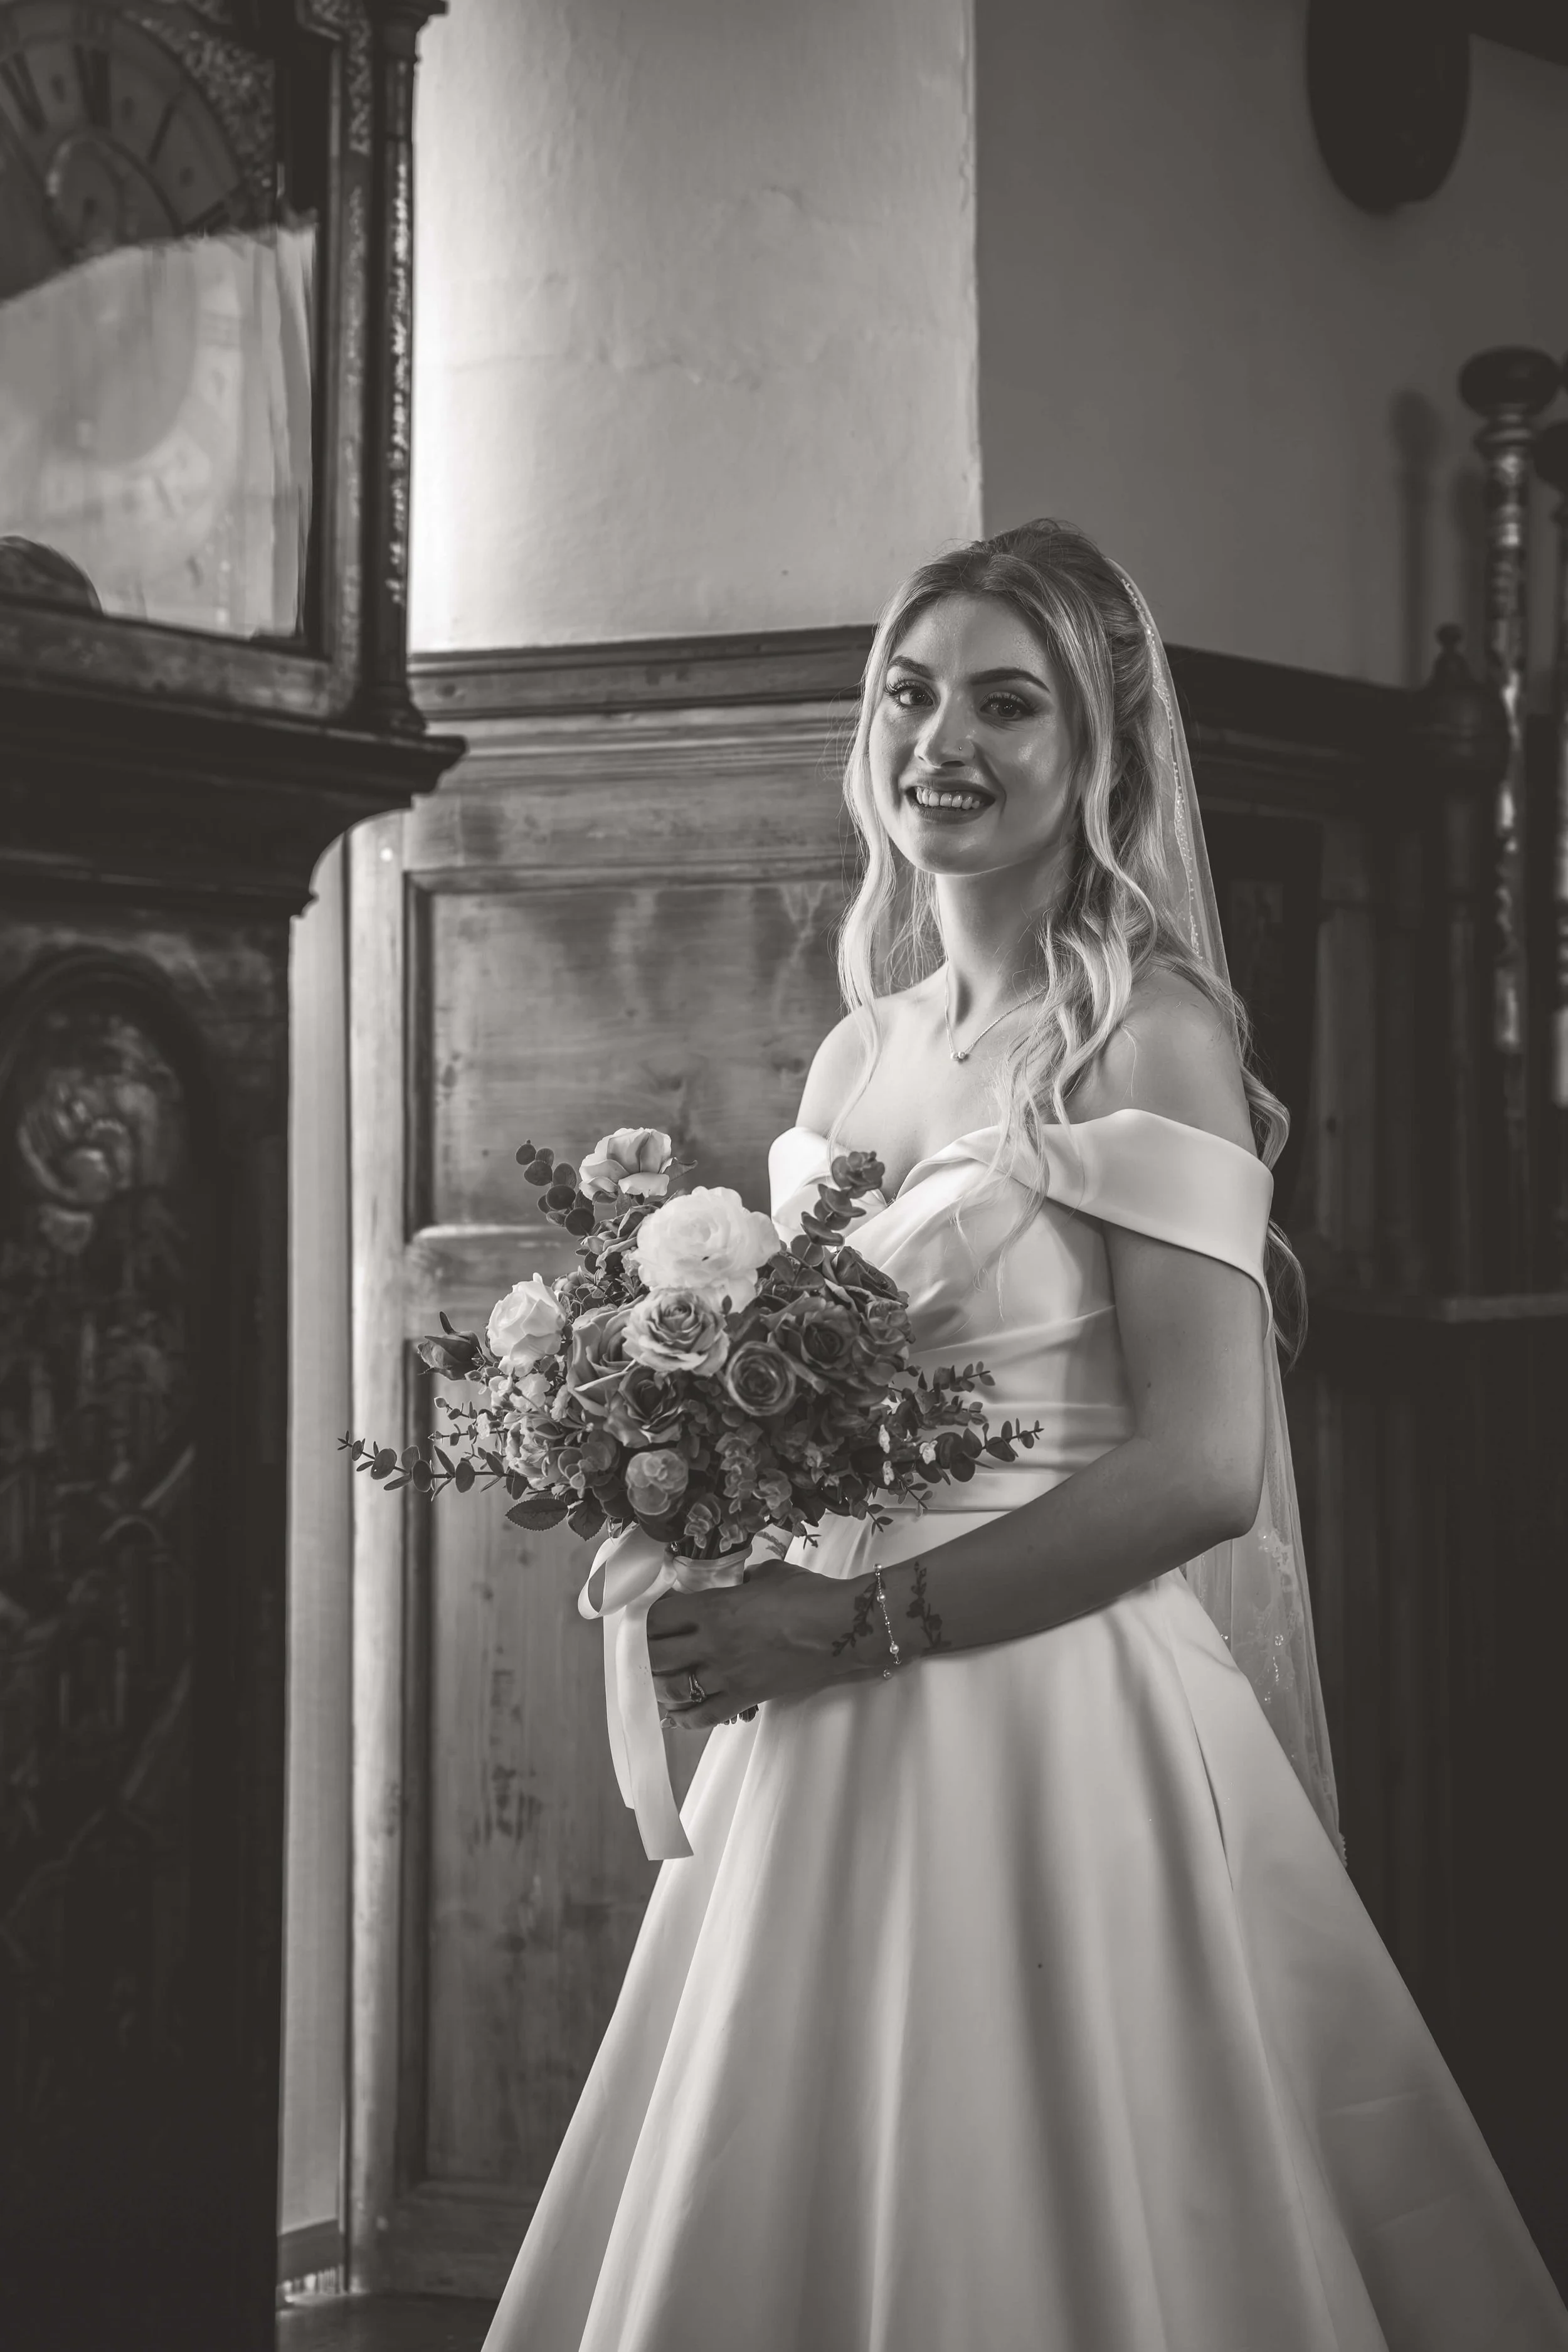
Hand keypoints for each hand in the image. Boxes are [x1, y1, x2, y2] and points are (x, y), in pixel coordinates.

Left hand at [647, 1563, 845, 1729]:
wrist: (841, 1629)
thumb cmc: (808, 1595)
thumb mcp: (768, 1575)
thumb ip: (743, 1581)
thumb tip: (736, 1585)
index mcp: (714, 1607)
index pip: (658, 1617)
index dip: (647, 1619)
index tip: (651, 1619)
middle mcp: (712, 1643)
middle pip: (656, 1656)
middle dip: (645, 1654)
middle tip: (648, 1652)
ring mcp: (727, 1674)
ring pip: (673, 1689)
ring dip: (661, 1686)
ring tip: (661, 1680)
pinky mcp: (745, 1698)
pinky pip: (704, 1716)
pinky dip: (686, 1717)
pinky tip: (679, 1712)